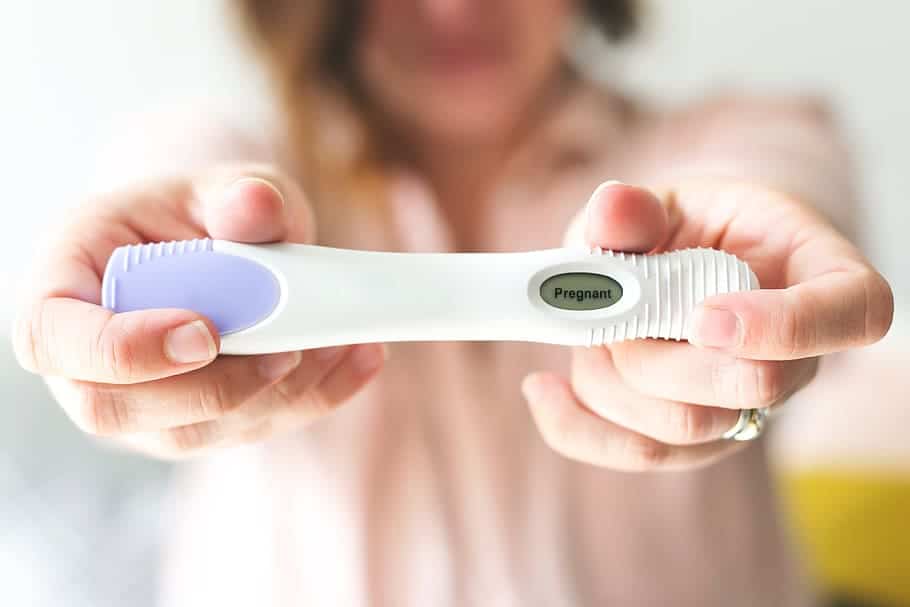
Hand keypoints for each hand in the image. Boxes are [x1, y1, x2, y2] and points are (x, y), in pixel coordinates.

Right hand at [12, 165, 386, 458]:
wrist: (213, 248)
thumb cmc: (195, 215)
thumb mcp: (216, 187)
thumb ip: (235, 196)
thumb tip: (258, 205)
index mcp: (64, 287)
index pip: (52, 337)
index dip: (121, 349)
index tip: (203, 333)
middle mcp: (87, 362)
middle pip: (119, 408)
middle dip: (214, 388)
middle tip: (288, 352)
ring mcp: (141, 404)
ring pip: (194, 431)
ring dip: (277, 396)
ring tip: (345, 345)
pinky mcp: (196, 424)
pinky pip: (246, 429)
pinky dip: (310, 398)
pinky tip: (359, 360)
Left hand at [522, 180, 892, 470]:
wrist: (677, 269)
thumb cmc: (687, 228)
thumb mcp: (665, 200)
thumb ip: (636, 208)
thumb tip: (611, 208)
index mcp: (818, 274)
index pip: (854, 313)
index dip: (786, 326)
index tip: (704, 314)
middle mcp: (793, 354)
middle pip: (749, 388)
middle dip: (657, 351)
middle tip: (613, 309)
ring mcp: (745, 406)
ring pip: (683, 428)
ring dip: (612, 375)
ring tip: (588, 328)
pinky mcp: (694, 440)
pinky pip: (639, 455)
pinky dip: (577, 426)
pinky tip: (540, 389)